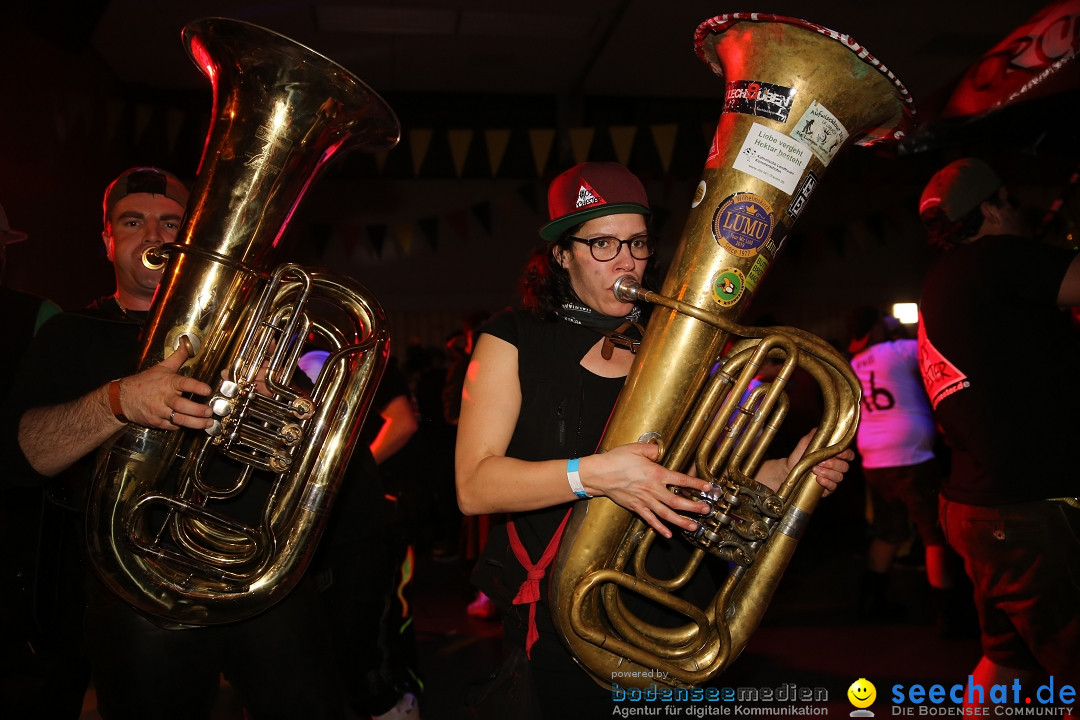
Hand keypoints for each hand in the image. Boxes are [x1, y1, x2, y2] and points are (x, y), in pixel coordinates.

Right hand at [118, 342, 213, 429]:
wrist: (123, 397)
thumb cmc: (144, 382)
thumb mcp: (162, 367)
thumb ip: (178, 357)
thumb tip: (186, 343)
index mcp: (168, 383)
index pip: (184, 384)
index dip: (196, 387)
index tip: (207, 390)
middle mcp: (164, 397)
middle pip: (182, 406)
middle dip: (198, 410)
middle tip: (210, 412)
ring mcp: (160, 411)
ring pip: (179, 419)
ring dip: (195, 423)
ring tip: (207, 423)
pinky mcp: (156, 421)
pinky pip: (172, 426)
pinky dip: (181, 426)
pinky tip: (191, 424)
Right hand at [581, 442, 713, 538]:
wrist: (599, 474)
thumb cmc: (616, 460)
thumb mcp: (636, 448)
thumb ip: (652, 450)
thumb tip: (659, 452)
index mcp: (656, 473)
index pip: (681, 479)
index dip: (696, 483)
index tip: (708, 487)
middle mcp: (653, 489)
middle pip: (677, 501)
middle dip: (694, 506)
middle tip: (706, 510)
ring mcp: (645, 500)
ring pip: (667, 514)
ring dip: (682, 521)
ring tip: (694, 526)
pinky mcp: (636, 507)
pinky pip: (650, 520)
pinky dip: (660, 528)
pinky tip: (668, 534)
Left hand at [776, 429, 853, 496]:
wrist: (789, 469)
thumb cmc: (800, 454)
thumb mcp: (805, 442)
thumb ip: (815, 434)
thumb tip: (821, 428)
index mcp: (835, 455)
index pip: (848, 455)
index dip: (846, 454)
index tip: (836, 453)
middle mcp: (837, 467)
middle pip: (845, 466)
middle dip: (833, 464)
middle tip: (820, 462)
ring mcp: (833, 478)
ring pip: (839, 477)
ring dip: (828, 473)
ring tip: (815, 469)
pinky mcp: (828, 488)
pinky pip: (833, 486)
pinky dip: (826, 482)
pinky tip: (818, 479)